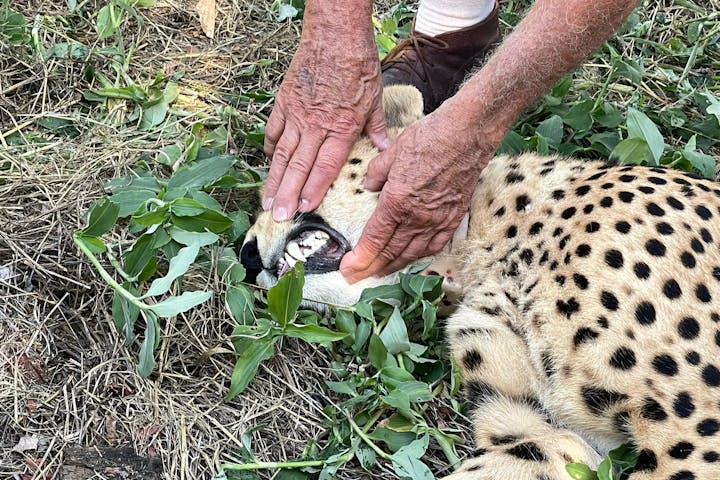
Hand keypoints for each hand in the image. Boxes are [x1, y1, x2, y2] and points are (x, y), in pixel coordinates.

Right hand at [263, 6, 389, 220]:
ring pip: (282, 153)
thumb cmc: (358, 65)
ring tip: (268, 201)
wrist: (335, 34)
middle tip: (279, 216)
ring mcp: (297, 114)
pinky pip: (274, 129)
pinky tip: (269, 163)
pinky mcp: (285, 101)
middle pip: (299, 166)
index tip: (305, 209)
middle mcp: (316, 125)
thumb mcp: (375, 99)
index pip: (325, 166)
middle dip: (288, 194)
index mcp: (341, 127)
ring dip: (275, 179)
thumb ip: (377, 128)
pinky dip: (270, 148)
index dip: (314, 189)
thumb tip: (385, 149)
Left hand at [339, 112, 496, 282]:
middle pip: (390, 253)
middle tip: (356, 278)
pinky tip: (411, 258)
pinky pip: (434, 245)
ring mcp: (437, 220)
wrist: (468, 134)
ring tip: (379, 273)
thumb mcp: (391, 152)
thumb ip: (376, 174)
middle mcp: (416, 217)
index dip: (359, 259)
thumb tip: (368, 186)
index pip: (374, 240)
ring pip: (412, 253)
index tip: (347, 269)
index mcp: (397, 202)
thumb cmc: (430, 138)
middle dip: (370, 269)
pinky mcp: (453, 217)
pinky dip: (419, 256)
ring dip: (393, 267)